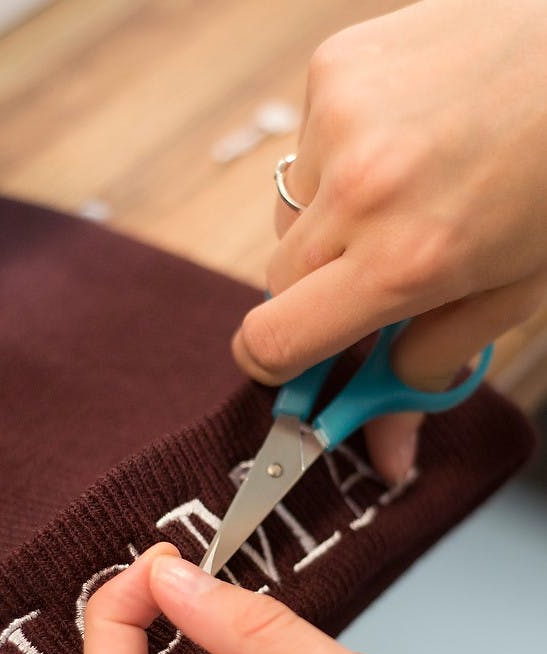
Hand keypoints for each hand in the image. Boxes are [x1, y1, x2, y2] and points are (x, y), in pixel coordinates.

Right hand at [233, 0, 546, 481]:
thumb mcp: (514, 294)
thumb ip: (431, 372)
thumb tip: (386, 452)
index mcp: (406, 261)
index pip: (273, 341)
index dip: (272, 368)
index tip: (291, 371)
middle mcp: (360, 190)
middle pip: (277, 283)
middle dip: (319, 294)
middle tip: (376, 277)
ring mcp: (339, 120)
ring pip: (290, 216)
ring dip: (331, 225)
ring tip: (406, 194)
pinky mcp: (333, 68)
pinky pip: (305, 151)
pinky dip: (340, 163)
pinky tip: (400, 143)